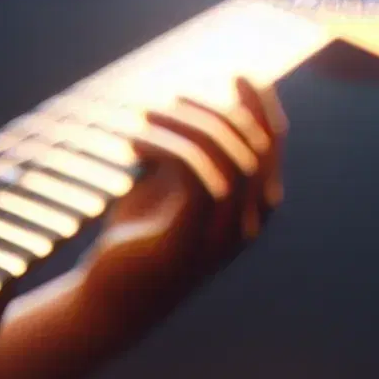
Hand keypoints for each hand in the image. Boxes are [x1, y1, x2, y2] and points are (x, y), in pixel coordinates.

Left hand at [0, 77, 287, 378]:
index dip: (262, 107)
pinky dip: (170, 148)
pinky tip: (135, 144)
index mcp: (248, 209)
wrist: (106, 303)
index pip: (271, 148)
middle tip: (174, 99)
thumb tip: (184, 113)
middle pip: (257, 148)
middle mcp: (246, 224)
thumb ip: (184, 157)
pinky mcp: (190, 243)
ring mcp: (223, 237)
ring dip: (190, 126)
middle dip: (220, 111)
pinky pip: (199, 178)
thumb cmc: (134, 245)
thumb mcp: (162, 191)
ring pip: (232, 159)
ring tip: (148, 116)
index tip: (241, 76)